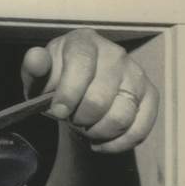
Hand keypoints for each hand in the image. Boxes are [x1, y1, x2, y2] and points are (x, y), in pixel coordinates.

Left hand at [20, 28, 158, 152]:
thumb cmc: (55, 83)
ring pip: (122, 116)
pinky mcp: (150, 95)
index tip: (58, 112)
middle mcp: (115, 54)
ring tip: (86, 130)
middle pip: (101, 97)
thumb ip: (34, 68)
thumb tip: (36, 58)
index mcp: (84, 42)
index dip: (69, 93)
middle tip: (72, 119)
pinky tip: (101, 143)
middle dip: (81, 118)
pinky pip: (141, 127)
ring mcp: (136, 74)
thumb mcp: (38, 77)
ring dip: (98, 132)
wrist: (76, 93)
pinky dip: (119, 143)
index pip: (82, 64)